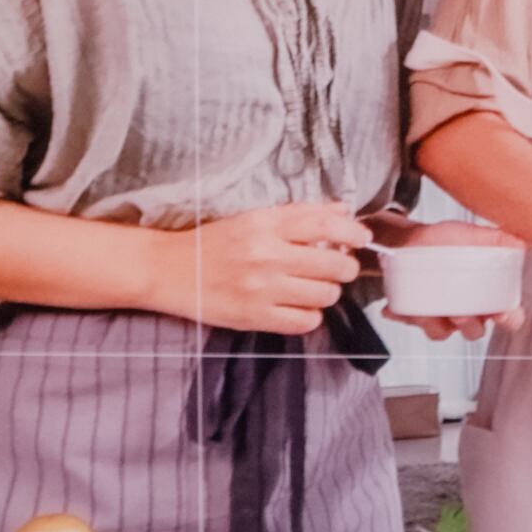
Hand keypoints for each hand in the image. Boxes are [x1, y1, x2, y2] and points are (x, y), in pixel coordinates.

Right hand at [154, 202, 369, 334]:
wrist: (169, 270)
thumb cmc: (213, 243)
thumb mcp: (253, 219)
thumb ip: (299, 214)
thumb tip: (342, 210)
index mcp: (266, 225)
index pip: (326, 224)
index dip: (354, 232)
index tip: (362, 237)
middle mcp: (266, 255)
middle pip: (334, 264)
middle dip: (345, 266)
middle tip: (337, 266)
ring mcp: (261, 289)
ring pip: (325, 295)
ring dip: (328, 292)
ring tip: (315, 286)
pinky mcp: (254, 318)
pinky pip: (305, 322)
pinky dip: (309, 316)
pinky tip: (299, 306)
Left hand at [379, 219, 529, 342]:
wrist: (409, 239)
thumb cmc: (444, 240)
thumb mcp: (468, 234)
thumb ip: (494, 238)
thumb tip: (520, 242)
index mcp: (487, 295)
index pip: (509, 316)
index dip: (509, 319)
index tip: (501, 313)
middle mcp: (467, 310)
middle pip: (475, 331)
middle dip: (469, 325)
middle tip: (460, 313)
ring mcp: (442, 316)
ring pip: (442, 333)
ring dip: (436, 325)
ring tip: (429, 310)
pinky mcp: (418, 316)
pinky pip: (415, 324)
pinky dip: (409, 317)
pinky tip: (399, 308)